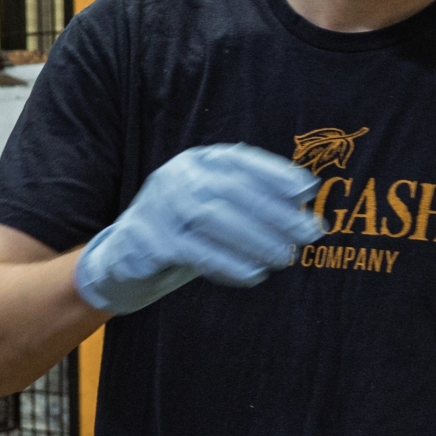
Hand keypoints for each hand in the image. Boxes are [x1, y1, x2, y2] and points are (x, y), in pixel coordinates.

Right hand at [73, 144, 323, 313]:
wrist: (126, 259)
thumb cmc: (186, 232)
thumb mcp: (215, 207)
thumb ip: (250, 200)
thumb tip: (304, 200)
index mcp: (196, 161)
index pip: (239, 160)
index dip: (274, 173)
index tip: (307, 189)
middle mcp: (176, 176)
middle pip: (230, 190)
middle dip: (275, 212)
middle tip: (310, 233)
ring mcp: (159, 205)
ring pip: (213, 219)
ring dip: (256, 240)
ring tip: (286, 258)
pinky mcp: (148, 239)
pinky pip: (195, 252)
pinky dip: (228, 264)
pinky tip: (254, 275)